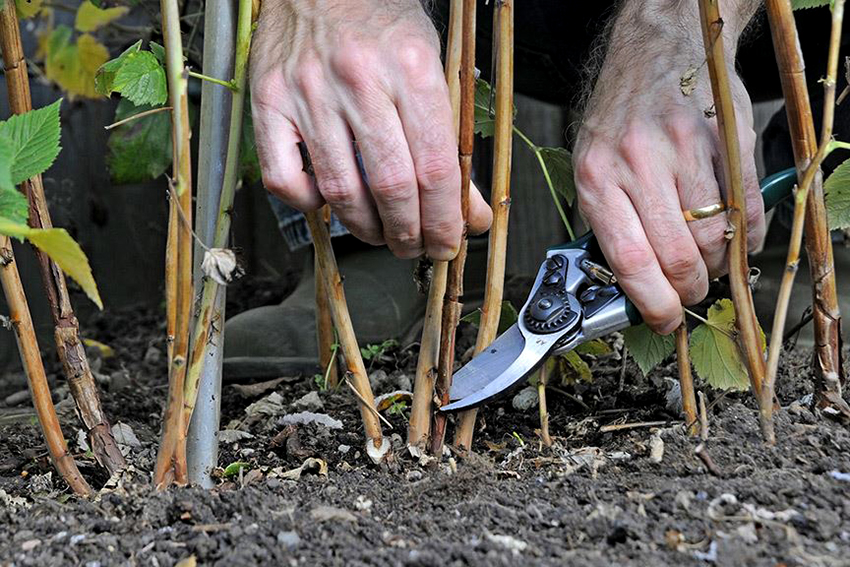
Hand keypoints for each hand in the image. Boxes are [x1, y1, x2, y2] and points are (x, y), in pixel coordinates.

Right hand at [250, 0, 491, 259]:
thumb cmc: (380, 23)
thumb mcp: (432, 68)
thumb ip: (451, 143)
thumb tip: (471, 212)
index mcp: (411, 67)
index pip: (435, 167)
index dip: (445, 219)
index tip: (448, 242)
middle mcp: (358, 79)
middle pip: (391, 187)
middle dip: (409, 233)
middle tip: (416, 246)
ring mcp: (307, 92)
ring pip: (341, 190)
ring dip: (366, 228)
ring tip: (381, 233)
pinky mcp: (268, 101)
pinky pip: (284, 178)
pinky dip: (309, 205)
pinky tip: (328, 201)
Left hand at [573, 0, 763, 333]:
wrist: (655, 49)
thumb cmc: (618, 116)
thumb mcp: (590, 166)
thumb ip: (607, 221)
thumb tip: (628, 285)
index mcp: (596, 178)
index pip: (629, 260)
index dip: (651, 302)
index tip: (662, 320)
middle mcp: (637, 164)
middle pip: (676, 256)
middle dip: (687, 291)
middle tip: (688, 295)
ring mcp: (685, 151)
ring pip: (713, 238)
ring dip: (715, 266)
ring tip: (706, 262)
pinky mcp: (724, 141)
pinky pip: (746, 209)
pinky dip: (747, 238)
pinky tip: (736, 241)